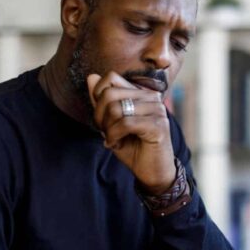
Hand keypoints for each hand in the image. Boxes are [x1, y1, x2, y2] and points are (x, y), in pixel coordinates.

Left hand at [86, 72, 174, 192]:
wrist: (152, 172)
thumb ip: (102, 101)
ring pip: (116, 108)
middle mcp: (151, 97)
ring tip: (113, 139)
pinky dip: (114, 136)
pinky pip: (125, 123)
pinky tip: (116, 144)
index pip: (111, 78)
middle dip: (99, 116)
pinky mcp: (158, 125)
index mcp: (141, 93)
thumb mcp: (112, 123)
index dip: (97, 97)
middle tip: (105, 132)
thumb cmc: (134, 148)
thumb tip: (91, 77)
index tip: (102, 118)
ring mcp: (157, 109)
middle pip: (110, 93)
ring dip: (107, 128)